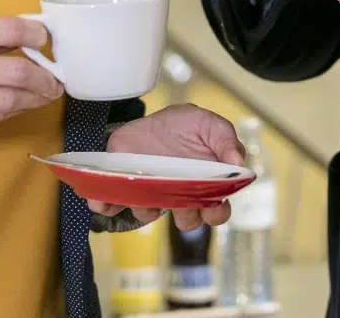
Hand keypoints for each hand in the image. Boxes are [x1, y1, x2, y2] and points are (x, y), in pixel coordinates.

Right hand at [0, 17, 61, 151]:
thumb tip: (26, 34)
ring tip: (48, 93)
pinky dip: (16, 110)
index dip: (36, 34)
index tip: (46, 38)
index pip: (8, 29)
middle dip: (45, 77)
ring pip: (9, 100)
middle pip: (15, 71)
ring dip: (36, 98)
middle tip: (57, 79)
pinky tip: (24, 104)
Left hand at [94, 106, 246, 229]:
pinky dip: (105, 204)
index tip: (212, 204)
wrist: (148, 119)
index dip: (216, 212)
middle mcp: (178, 196)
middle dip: (186, 216)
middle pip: (187, 221)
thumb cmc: (183, 125)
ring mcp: (150, 194)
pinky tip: (101, 198)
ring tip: (142, 189)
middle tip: (181, 200)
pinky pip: (111, 205)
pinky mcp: (124, 187)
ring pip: (149, 215)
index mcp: (203, 185)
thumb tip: (238, 162)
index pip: (216, 211)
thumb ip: (225, 140)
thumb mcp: (208, 124)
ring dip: (146, 207)